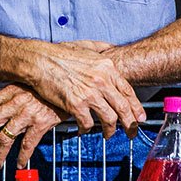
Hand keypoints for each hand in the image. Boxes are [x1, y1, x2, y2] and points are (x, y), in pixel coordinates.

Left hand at [0, 85, 64, 167]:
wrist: (70, 82)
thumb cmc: (49, 82)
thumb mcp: (28, 83)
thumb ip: (15, 94)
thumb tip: (4, 104)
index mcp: (10, 90)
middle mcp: (15, 102)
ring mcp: (27, 113)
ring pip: (5, 137)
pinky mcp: (40, 123)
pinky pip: (27, 145)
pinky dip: (22, 156)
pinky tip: (19, 162)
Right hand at [23, 42, 144, 138]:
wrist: (40, 60)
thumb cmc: (61, 53)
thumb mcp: (87, 46)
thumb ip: (103, 48)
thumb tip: (113, 49)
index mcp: (107, 68)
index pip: (128, 91)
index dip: (136, 108)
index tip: (140, 117)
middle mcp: (101, 81)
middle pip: (123, 108)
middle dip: (130, 124)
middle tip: (132, 133)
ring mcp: (89, 93)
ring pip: (109, 119)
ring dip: (110, 130)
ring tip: (107, 134)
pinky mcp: (75, 104)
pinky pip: (87, 123)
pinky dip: (86, 129)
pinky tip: (84, 130)